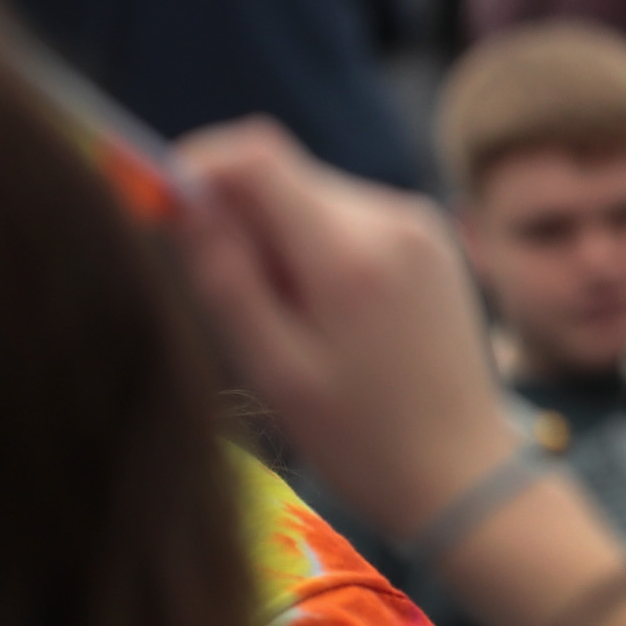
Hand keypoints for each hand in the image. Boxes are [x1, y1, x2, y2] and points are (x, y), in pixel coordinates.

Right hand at [173, 121, 515, 537]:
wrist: (463, 469)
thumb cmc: (360, 439)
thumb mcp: (274, 370)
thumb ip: (226, 278)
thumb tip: (184, 199)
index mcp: (352, 252)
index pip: (258, 156)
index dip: (198, 166)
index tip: (162, 206)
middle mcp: (394, 218)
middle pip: (285, 176)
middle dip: (240, 219)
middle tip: (237, 302)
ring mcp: (422, 223)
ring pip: (315, 196)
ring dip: (280, 238)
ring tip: (291, 322)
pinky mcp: (433, 238)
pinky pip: (351, 217)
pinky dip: (319, 248)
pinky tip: (329, 316)